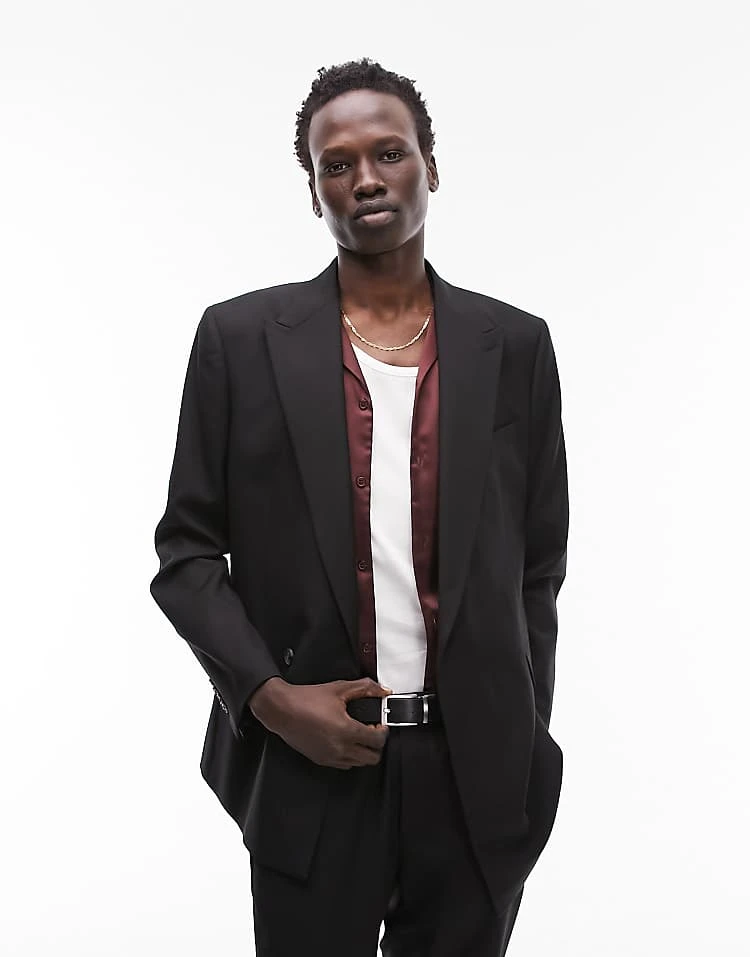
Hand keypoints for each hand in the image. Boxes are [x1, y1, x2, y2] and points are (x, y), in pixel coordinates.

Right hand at [264, 677, 392, 769]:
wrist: (281, 709)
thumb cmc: (305, 699)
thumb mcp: (339, 688)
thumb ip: (365, 688)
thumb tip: (382, 690)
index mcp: (346, 730)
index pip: (378, 741)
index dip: (384, 732)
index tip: (382, 725)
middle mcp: (339, 748)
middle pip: (371, 758)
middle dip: (376, 745)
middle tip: (373, 732)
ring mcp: (330, 757)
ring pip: (358, 764)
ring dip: (363, 752)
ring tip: (359, 736)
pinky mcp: (320, 760)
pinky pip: (343, 765)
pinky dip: (349, 756)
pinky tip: (345, 742)